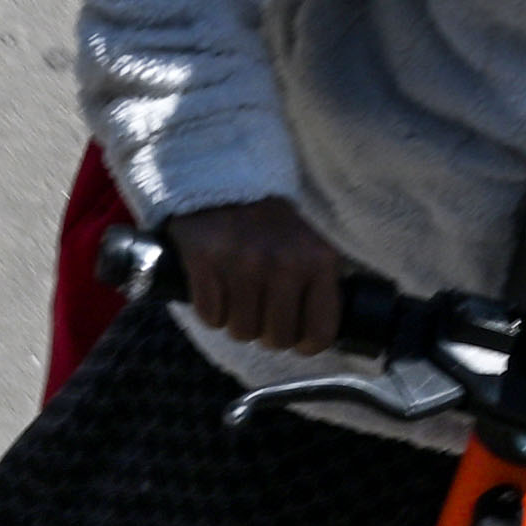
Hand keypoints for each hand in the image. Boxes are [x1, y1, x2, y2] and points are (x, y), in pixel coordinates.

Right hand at [167, 198, 353, 352]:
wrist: (223, 181)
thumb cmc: (270, 225)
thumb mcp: (310, 247)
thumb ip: (318, 286)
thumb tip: (317, 337)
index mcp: (318, 261)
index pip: (320, 333)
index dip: (305, 344)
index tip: (295, 336)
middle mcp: (284, 263)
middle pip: (277, 339)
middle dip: (267, 332)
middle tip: (261, 309)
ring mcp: (242, 262)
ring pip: (241, 332)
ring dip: (237, 320)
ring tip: (238, 294)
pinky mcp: (205, 261)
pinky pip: (210, 316)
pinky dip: (211, 309)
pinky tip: (217, 286)